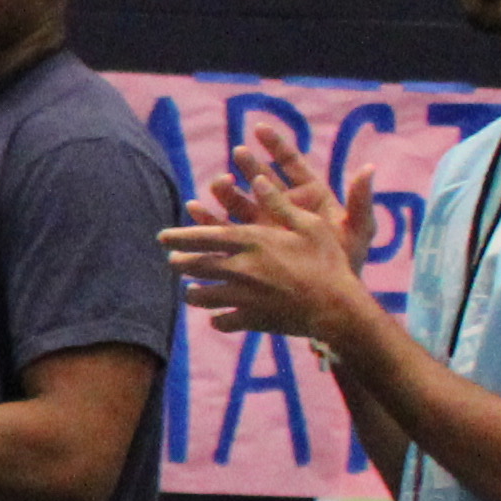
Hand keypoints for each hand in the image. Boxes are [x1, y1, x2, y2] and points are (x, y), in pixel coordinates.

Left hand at [164, 142, 374, 345]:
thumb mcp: (309, 226)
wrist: (338, 307)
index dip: (177, 237)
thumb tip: (258, 179)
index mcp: (251, 241)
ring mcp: (242, 296)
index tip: (162, 237)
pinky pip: (221, 321)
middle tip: (174, 261)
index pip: (201, 236)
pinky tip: (218, 318)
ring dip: (192, 293)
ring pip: (200, 296)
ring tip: (191, 292)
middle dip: (179, 263)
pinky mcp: (250, 320)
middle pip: (192, 266)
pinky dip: (218, 320)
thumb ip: (279, 204)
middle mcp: (239, 268)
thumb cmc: (328, 261)